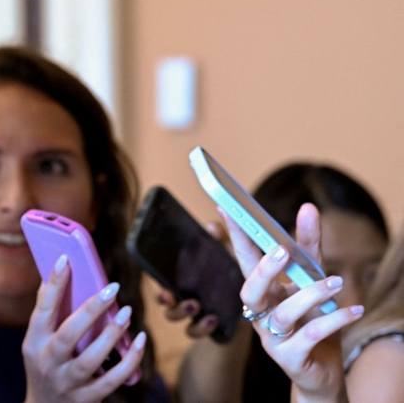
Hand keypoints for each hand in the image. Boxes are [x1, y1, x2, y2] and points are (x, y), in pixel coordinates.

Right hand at [23, 255, 145, 402]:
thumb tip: (52, 275)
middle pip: (69, 334)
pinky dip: (128, 361)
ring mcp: (67, 382)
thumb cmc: (43, 364)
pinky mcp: (86, 398)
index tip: (65, 259)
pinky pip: (111, 380)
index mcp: (34, 342)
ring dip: (111, 334)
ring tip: (126, 312)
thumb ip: (45, 312)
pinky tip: (139, 340)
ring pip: (90, 359)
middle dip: (90, 309)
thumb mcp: (36, 341)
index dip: (53, 285)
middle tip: (111, 288)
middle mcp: (48, 362)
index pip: (43, 310)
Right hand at [157, 222, 231, 338]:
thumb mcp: (228, 255)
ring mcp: (196, 315)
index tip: (165, 288)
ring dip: (181, 312)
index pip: (165, 286)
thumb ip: (220, 241)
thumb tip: (212, 226)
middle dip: (167, 301)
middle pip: (166, 304)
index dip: (161, 289)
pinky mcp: (209, 326)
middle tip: (172, 295)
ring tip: (195, 305)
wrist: (255, 304)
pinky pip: (196, 331)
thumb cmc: (233, 275)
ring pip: (177, 317)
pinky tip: (212, 319)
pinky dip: (201, 327)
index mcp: (185, 283)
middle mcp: (186, 300)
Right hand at [223, 203, 361, 402]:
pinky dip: (333, 321)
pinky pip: (309, 336)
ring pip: (282, 315)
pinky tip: (353, 310)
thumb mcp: (313, 281)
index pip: (244, 259)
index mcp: (264, 292)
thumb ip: (309, 247)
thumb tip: (308, 207)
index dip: (235, 236)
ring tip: (337, 282)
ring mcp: (272, 338)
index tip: (228, 208)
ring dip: (310, 296)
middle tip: (284, 250)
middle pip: (250, 290)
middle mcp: (261, 314)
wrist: (322, 372)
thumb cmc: (312, 323)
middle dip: (264, 269)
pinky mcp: (290, 359)